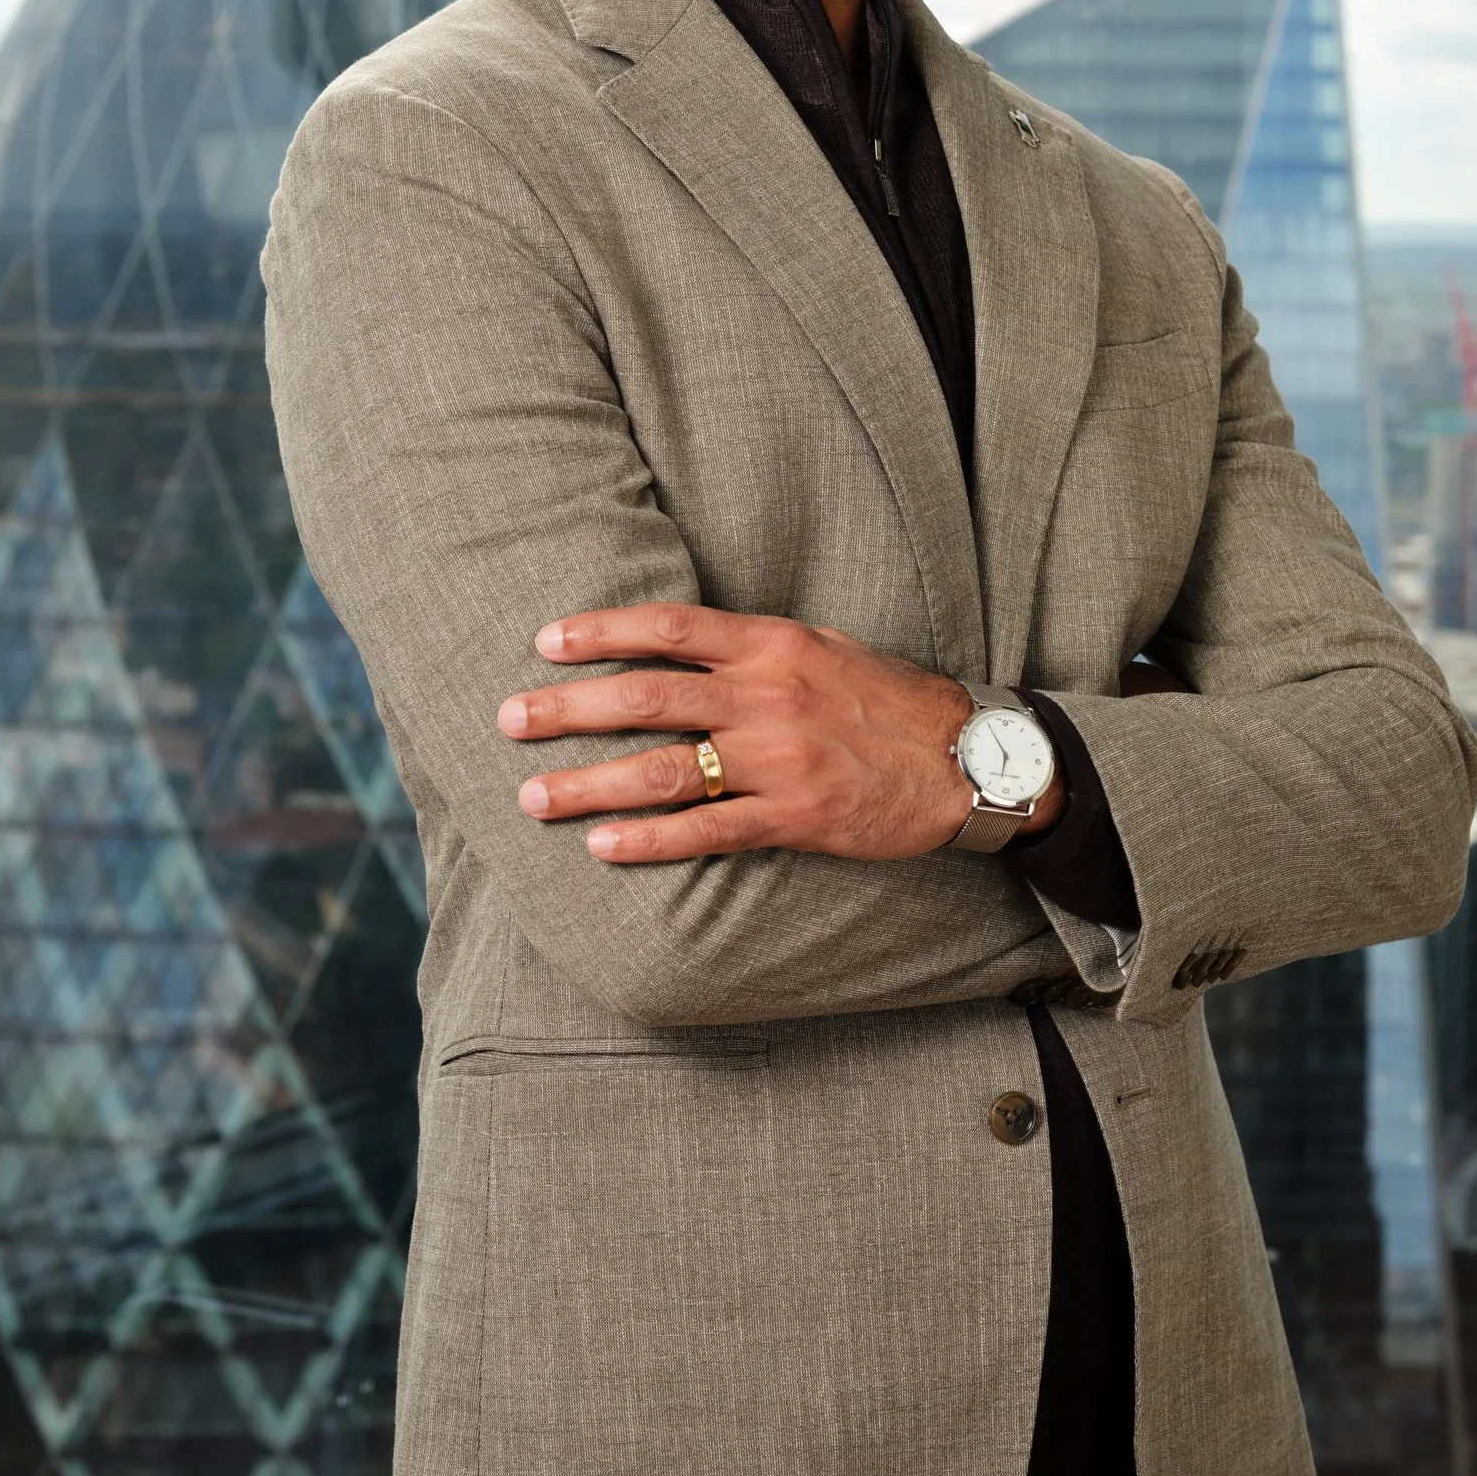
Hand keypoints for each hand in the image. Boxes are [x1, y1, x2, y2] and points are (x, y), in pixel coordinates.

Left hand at [499, 601, 1064, 863]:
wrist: (968, 759)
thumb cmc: (893, 701)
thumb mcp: (827, 648)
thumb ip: (757, 648)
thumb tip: (686, 644)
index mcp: (774, 645)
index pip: (669, 629)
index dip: (601, 632)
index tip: (545, 642)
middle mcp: (767, 696)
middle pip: (646, 698)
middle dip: (568, 709)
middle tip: (508, 720)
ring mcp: (778, 759)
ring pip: (664, 769)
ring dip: (590, 783)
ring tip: (534, 797)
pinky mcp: (795, 817)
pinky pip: (707, 831)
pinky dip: (650, 839)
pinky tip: (603, 846)